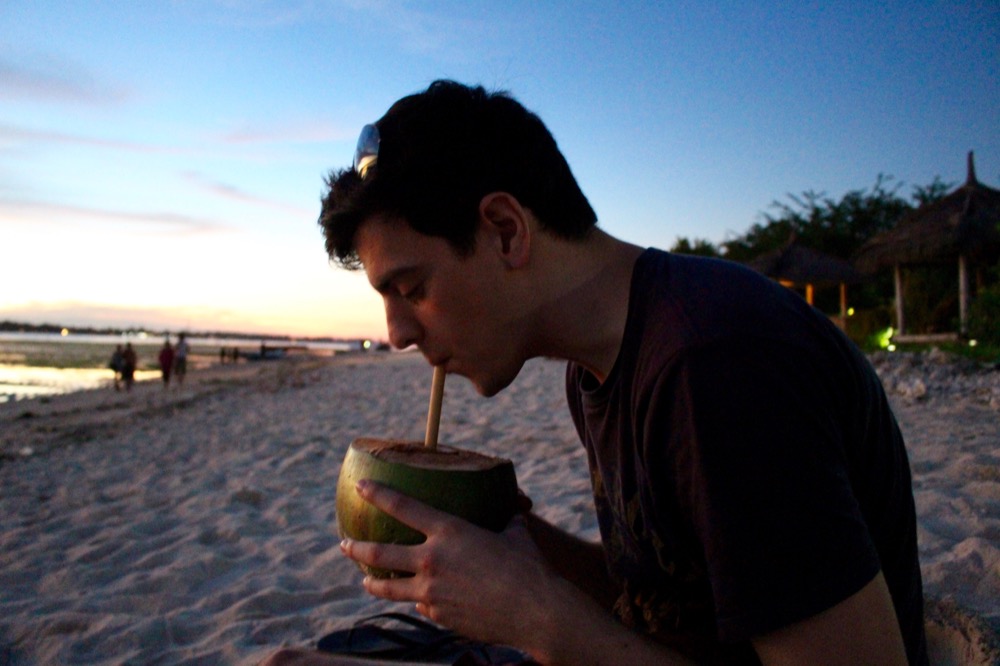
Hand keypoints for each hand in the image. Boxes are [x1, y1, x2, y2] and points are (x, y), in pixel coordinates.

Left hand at [339, 479, 558, 647]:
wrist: (535, 612)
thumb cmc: (529, 568)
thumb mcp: (515, 534)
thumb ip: (504, 521)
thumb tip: (514, 511)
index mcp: (449, 531)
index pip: (402, 507)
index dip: (378, 494)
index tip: (361, 486)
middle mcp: (432, 561)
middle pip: (380, 554)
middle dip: (356, 548)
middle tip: (343, 544)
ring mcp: (431, 593)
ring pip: (389, 588)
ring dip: (373, 583)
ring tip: (365, 580)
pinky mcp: (438, 616)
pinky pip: (422, 607)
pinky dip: (419, 602)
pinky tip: (419, 602)